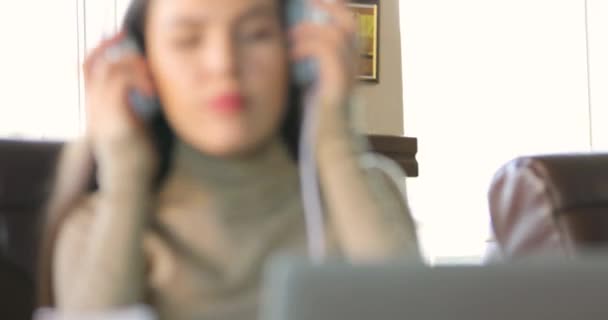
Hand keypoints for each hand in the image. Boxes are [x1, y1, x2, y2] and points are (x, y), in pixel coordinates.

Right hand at [83, 32, 157, 181]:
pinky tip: (152, 94)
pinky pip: (119, 84)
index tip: (123, 43)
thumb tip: (148, 92)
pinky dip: (137, 80)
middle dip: (121, 53)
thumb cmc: (135, 162)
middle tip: (144, 60)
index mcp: (96, 110)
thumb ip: (133, 108)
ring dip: (134, 67)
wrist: (129, 187)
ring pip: (110, 69)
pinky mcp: (115, 121)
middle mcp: (94, 109)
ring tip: (151, 82)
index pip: (88, 69)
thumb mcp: (133, 129)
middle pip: (96, 63)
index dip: (102, 51)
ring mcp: (102, 115)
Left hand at [290, 0, 357, 115]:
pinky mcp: (339, 86)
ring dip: (311, 29)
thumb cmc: (316, 119)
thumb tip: (291, 45)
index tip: (312, 2)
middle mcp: (353, 67)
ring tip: (290, 36)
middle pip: (351, 24)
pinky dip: (308, 47)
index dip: (335, 9)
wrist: (327, 147)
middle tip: (305, 4)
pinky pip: (328, 53)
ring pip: (339, 35)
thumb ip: (309, 64)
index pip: (349, 27)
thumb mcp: (311, 84)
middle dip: (329, 9)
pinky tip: (291, 55)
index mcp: (348, 64)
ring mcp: (349, 76)